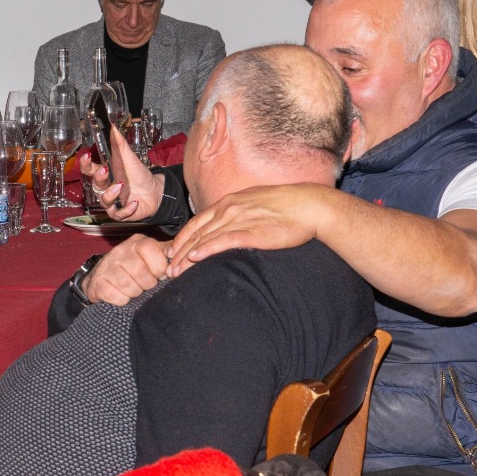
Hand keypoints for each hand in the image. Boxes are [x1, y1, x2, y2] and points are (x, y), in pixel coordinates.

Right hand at [78, 130, 164, 220]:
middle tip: (104, 170)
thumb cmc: (139, 175)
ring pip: (104, 201)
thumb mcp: (130, 158)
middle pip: (95, 185)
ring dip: (110, 194)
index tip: (86, 156)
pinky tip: (134, 203)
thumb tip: (113, 128)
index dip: (85, 164)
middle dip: (98, 178)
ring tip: (121, 186)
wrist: (155, 191)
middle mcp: (105, 189)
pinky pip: (118, 213)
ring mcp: (112, 202)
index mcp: (105, 175)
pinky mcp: (120, 213)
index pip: (89, 170)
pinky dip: (126, 209)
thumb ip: (120, 145)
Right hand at [82, 234, 170, 305]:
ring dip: (135, 293)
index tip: (158, 275)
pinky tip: (122, 296)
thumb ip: (167, 253)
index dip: (158, 267)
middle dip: (147, 284)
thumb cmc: (133, 268)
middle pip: (141, 271)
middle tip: (145, 285)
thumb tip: (185, 254)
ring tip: (134, 290)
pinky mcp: (98, 282)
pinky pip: (115, 295)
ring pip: (128, 285)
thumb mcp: (151, 257)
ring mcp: (107, 265)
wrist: (102, 279)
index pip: (151, 249)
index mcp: (138, 242)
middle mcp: (120, 250)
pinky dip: (122, 300)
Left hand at [165, 184, 332, 277]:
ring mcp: (239, 218)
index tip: (171, 253)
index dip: (181, 239)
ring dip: (187, 257)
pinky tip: (195, 259)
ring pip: (205, 239)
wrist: (309, 206)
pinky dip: (207, 249)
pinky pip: (224, 240)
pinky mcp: (252, 230)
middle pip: (196, 234)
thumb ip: (235, 214)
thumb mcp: (253, 204)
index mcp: (228, 202)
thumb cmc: (285, 207)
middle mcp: (229, 209)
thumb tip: (223, 227)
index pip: (197, 223)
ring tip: (175, 272)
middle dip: (179, 253)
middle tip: (167, 271)